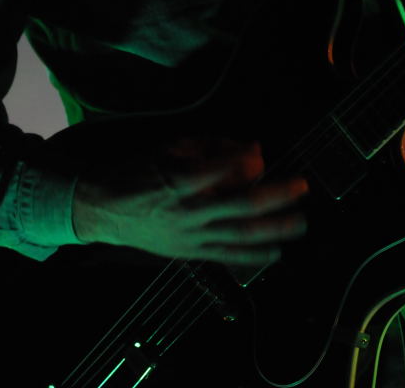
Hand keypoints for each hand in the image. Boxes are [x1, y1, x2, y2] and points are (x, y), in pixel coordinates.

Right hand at [72, 138, 307, 265]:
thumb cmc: (138, 171)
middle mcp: (187, 212)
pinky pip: (226, 257)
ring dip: (273, 229)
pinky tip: (276, 252)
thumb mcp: (170, 148)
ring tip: (300, 223)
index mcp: (178, 181)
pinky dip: (253, 256)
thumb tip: (252, 149)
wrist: (103, 207)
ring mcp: (189, 236)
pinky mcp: (189, 253)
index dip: (244, 159)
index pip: (219, 169)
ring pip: (239, 236)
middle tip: (301, 186)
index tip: (261, 150)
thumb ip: (212, 147)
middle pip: (239, 205)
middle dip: (275, 196)